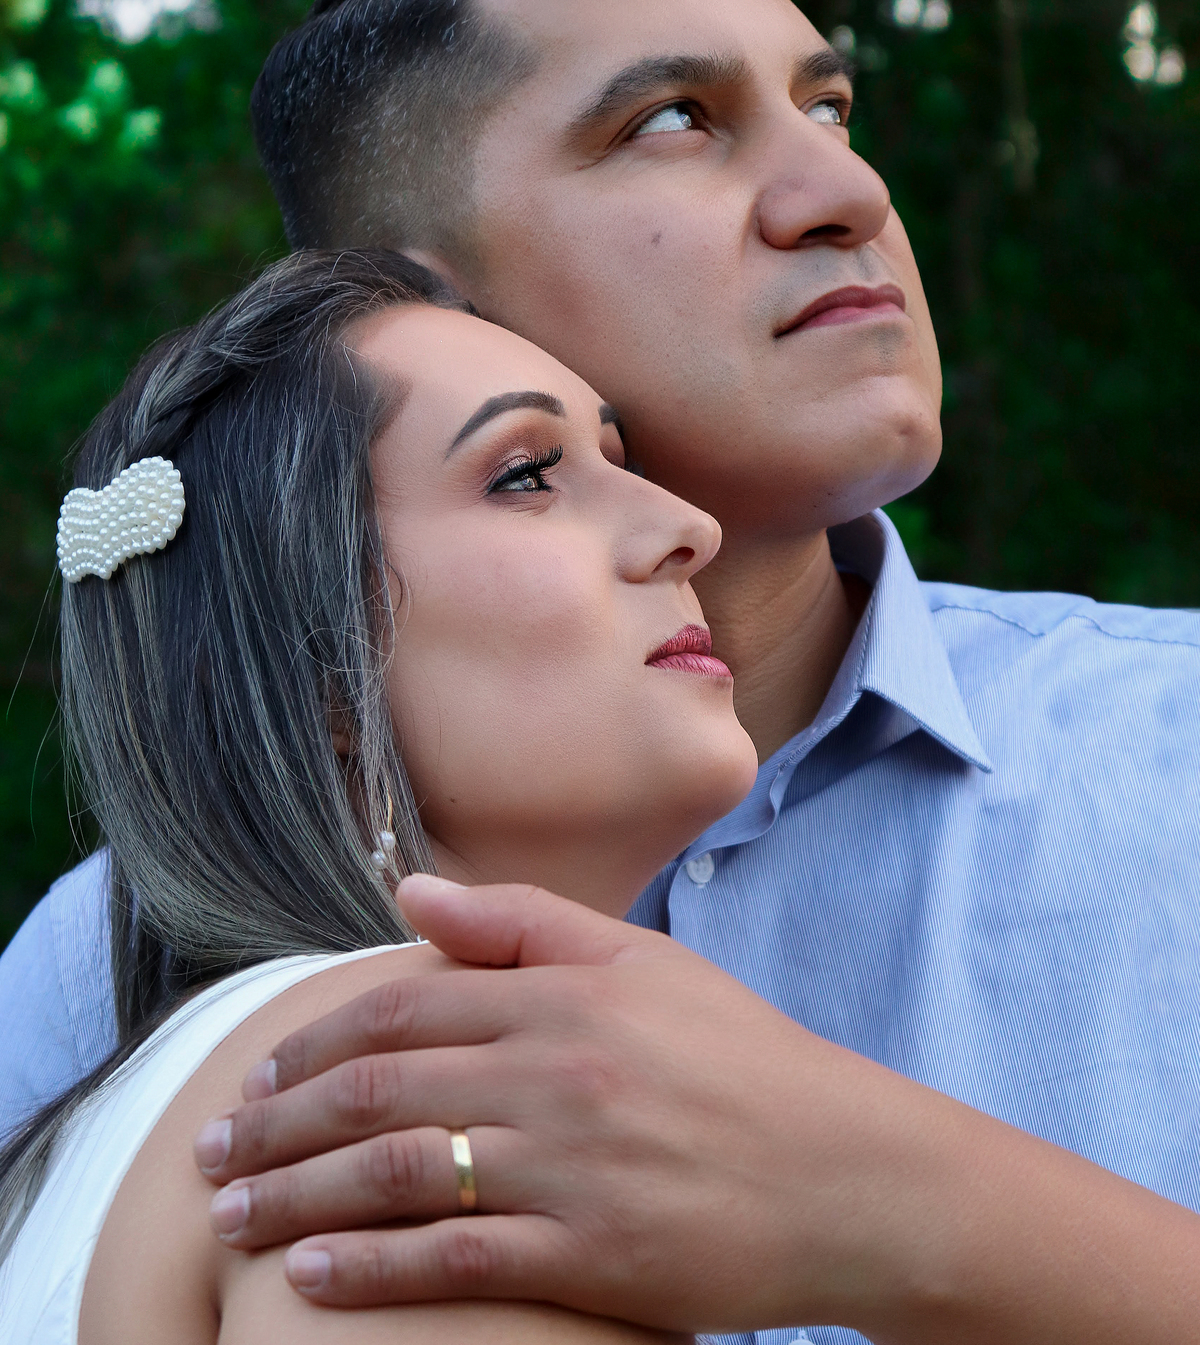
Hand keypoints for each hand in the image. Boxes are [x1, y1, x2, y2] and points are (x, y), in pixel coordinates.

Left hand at [195, 877, 1199, 1342]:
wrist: (846, 1172)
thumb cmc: (743, 1058)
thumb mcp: (645, 962)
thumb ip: (524, 921)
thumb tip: (410, 893)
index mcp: (564, 996)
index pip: (401, 1010)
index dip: (312, 1046)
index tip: (258, 1080)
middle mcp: (555, 1074)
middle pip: (378, 1094)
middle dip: (278, 1124)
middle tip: (212, 1153)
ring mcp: (570, 1167)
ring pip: (395, 1176)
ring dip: (296, 1194)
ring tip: (231, 1215)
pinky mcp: (590, 1255)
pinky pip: (452, 1261)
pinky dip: (369, 1267)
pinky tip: (310, 1272)